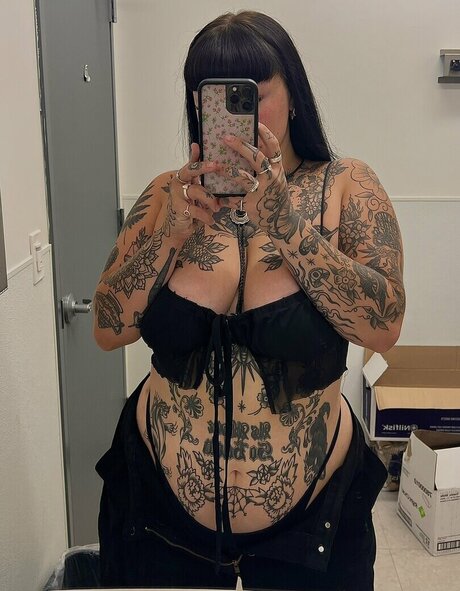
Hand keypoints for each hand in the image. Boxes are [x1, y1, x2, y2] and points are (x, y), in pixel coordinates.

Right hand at [167, 143, 220, 239]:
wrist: (179, 229)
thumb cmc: (191, 211)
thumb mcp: (200, 196)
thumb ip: (205, 183)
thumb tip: (216, 168)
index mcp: (185, 179)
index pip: (190, 164)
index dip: (194, 154)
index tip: (198, 145)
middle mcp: (178, 183)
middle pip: (190, 171)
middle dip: (203, 167)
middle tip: (216, 166)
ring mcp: (176, 195)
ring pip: (197, 191)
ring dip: (210, 200)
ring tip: (216, 209)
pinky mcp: (178, 207)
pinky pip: (196, 209)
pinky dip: (205, 216)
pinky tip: (210, 220)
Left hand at [216, 123, 294, 238]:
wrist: (281, 222)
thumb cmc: (274, 196)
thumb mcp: (276, 179)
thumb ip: (266, 166)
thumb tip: (249, 149)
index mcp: (277, 169)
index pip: (273, 147)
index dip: (265, 133)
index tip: (256, 122)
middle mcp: (271, 178)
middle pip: (256, 157)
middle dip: (240, 146)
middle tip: (226, 138)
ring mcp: (262, 191)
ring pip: (242, 177)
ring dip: (226, 170)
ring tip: (214, 165)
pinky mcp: (252, 205)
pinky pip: (235, 199)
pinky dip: (225, 199)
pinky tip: (217, 198)